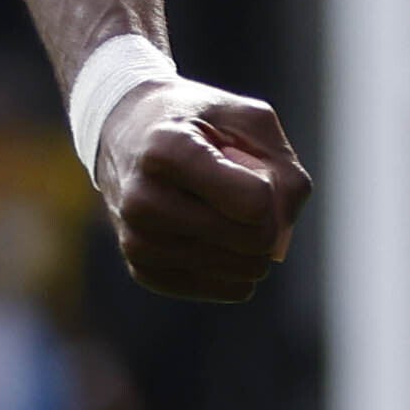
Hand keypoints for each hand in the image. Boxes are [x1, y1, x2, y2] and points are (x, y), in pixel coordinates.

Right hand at [98, 78, 312, 305]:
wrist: (126, 136)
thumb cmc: (197, 124)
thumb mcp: (248, 120)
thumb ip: (284, 169)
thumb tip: (284, 230)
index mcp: (166, 152)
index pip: (252, 204)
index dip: (269, 189)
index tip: (249, 169)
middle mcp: (142, 201)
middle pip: (250, 240)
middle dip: (267, 220)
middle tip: (244, 195)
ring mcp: (138, 241)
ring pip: (243, 271)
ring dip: (253, 246)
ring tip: (224, 212)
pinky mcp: (144, 272)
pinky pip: (229, 290)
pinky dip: (238, 267)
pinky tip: (218, 238)